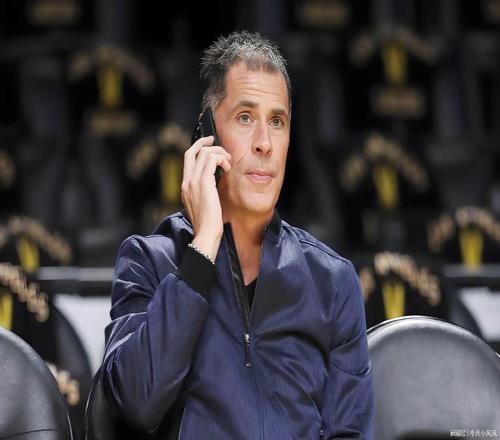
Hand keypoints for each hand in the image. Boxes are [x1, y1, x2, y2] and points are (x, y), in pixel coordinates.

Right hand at [181, 135, 230, 259]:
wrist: (205, 234)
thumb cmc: (208, 225)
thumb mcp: (203, 206)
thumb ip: (205, 193)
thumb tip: (214, 184)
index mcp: (185, 187)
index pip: (188, 161)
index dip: (197, 149)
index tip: (209, 145)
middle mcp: (186, 182)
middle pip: (190, 152)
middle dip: (204, 143)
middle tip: (216, 140)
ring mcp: (192, 181)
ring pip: (203, 153)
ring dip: (219, 152)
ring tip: (228, 161)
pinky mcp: (203, 182)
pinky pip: (211, 159)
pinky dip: (222, 158)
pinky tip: (228, 167)